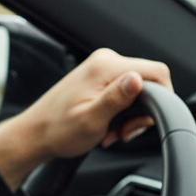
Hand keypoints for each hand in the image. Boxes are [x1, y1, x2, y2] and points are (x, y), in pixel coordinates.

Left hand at [0, 48, 172, 190]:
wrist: (35, 135)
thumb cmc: (57, 130)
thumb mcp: (91, 120)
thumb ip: (117, 99)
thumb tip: (138, 79)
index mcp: (105, 67)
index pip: (158, 72)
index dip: (160, 100)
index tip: (141, 123)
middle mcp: (105, 61)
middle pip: (149, 82)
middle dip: (140, 112)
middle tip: (122, 132)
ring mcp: (101, 68)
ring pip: (138, 90)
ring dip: (129, 116)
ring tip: (110, 132)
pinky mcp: (98, 78)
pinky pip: (124, 93)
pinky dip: (120, 113)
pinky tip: (106, 126)